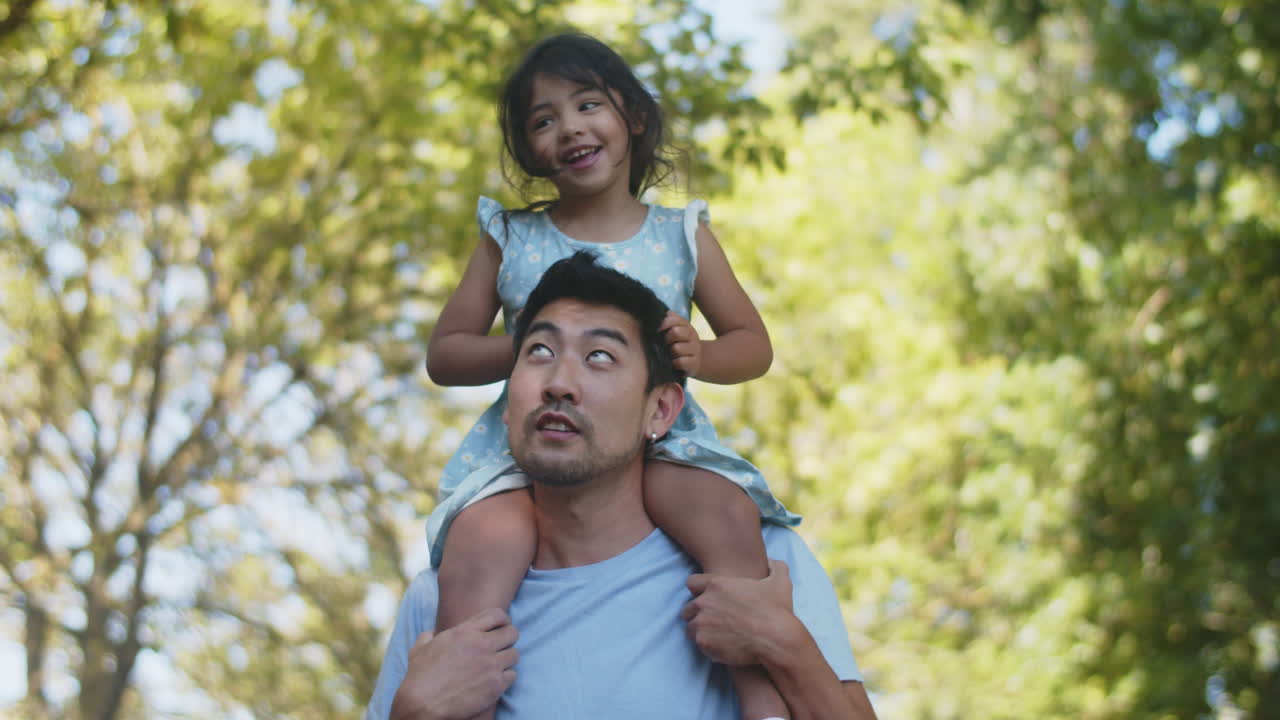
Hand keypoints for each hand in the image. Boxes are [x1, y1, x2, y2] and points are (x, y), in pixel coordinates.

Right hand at [390, 607, 518, 719]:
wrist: (424, 704)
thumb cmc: (419, 677)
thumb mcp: (420, 649)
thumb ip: (429, 635)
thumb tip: (432, 632)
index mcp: (465, 632)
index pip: (497, 615)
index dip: (503, 619)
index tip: (503, 625)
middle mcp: (482, 645)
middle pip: (512, 633)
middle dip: (508, 638)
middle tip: (502, 646)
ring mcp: (491, 665)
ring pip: (515, 654)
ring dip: (507, 659)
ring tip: (498, 665)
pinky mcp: (496, 685)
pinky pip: (513, 675)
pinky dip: (506, 677)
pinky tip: (495, 680)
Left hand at [659, 310, 701, 377]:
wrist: (698, 359)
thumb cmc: (681, 343)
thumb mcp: (677, 329)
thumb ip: (669, 320)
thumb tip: (658, 311)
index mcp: (686, 326)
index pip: (674, 319)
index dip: (663, 324)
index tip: (657, 330)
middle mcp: (692, 336)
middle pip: (676, 332)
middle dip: (667, 338)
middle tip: (665, 344)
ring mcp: (694, 350)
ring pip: (677, 348)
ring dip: (670, 353)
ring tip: (669, 355)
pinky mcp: (694, 363)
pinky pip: (681, 362)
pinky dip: (674, 363)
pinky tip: (673, 363)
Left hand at [680, 559, 793, 666]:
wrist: (776, 640)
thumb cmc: (777, 611)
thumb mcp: (780, 582)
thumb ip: (774, 567)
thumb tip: (771, 562)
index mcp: (717, 584)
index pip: (691, 583)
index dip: (699, 591)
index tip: (707, 599)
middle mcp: (704, 602)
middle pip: (688, 608)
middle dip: (698, 614)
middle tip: (712, 622)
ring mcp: (702, 623)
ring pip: (691, 628)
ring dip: (701, 631)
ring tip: (716, 637)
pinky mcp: (703, 642)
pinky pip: (698, 644)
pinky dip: (708, 647)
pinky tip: (721, 648)